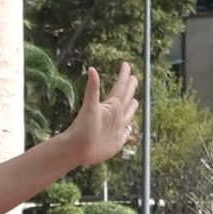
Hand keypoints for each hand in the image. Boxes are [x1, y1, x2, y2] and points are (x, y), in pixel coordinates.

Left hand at [53, 62, 138, 177]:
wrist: (77, 149)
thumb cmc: (82, 127)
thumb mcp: (90, 106)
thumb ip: (93, 88)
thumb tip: (91, 69)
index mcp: (111, 105)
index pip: (121, 87)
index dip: (124, 76)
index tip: (126, 64)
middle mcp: (115, 115)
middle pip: (126, 98)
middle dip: (131, 88)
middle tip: (134, 78)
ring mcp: (116, 128)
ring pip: (128, 114)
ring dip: (132, 107)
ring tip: (135, 100)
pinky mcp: (117, 141)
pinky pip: (126, 134)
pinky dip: (129, 130)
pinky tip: (129, 128)